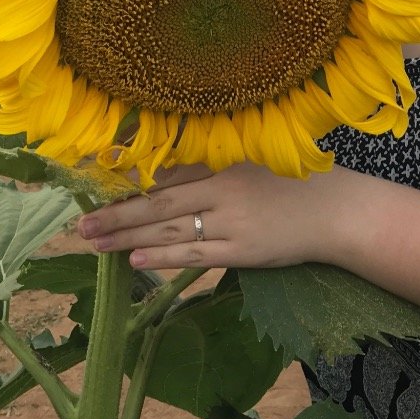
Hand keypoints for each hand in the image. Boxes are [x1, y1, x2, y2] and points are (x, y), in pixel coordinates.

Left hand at [77, 161, 349, 271]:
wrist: (338, 211)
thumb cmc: (294, 183)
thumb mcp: (252, 161)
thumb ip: (212, 166)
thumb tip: (162, 174)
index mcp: (225, 161)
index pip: (167, 168)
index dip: (128, 175)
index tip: (93, 180)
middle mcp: (224, 187)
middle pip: (159, 200)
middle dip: (117, 211)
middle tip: (81, 222)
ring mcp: (233, 221)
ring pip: (171, 227)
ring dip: (129, 235)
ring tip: (95, 241)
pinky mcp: (243, 250)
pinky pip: (195, 254)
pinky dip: (164, 254)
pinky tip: (136, 258)